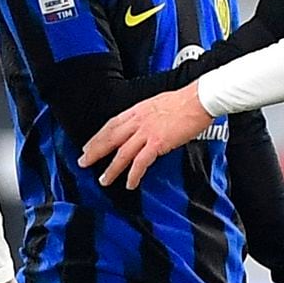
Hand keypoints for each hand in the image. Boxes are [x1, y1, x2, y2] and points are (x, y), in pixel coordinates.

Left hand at [78, 83, 212, 188]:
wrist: (199, 99)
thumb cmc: (185, 100)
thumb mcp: (158, 103)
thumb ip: (148, 115)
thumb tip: (144, 124)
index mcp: (138, 109)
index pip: (112, 124)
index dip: (99, 136)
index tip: (89, 145)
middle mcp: (138, 120)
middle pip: (110, 138)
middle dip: (95, 151)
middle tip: (83, 162)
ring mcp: (147, 132)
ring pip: (122, 153)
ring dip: (111, 168)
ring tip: (103, 180)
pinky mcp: (158, 143)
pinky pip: (141, 162)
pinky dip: (133, 174)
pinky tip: (130, 183)